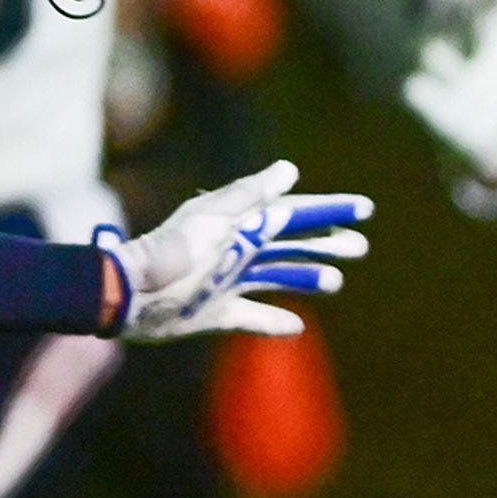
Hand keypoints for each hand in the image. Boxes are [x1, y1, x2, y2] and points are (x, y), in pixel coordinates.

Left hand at [107, 161, 372, 341]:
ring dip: (308, 277)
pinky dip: (274, 320)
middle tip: (360, 247)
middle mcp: (236, 250)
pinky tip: (296, 325)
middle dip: (325, 243)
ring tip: (336, 281)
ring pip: (278, 277)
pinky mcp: (215, 313)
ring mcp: (227, 282)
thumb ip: (250, 194)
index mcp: (239, 223)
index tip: (363, 209)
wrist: (133, 292)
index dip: (328, 209)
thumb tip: (289, 171)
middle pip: (291, 244)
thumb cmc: (174, 250)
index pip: (293, 211)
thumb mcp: (214, 216)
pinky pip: (252, 316)